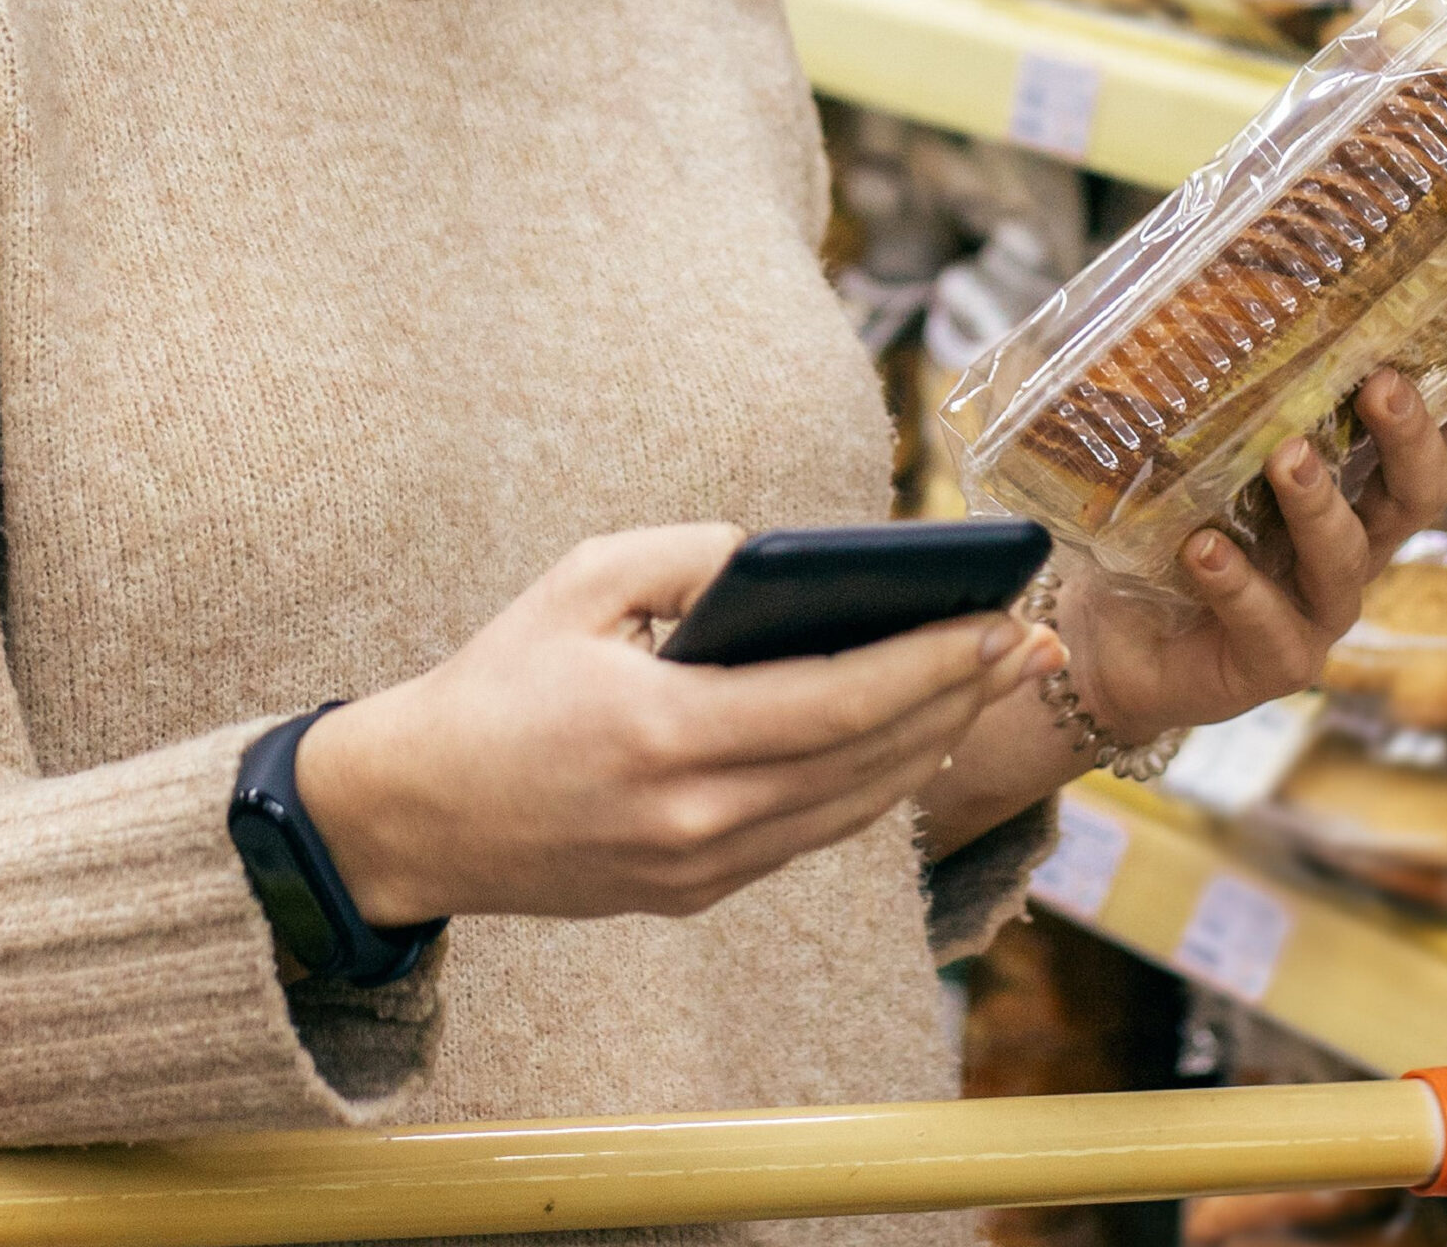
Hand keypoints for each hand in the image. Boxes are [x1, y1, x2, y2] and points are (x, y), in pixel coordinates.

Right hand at [293, 522, 1061, 927]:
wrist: (416, 814)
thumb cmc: (497, 680)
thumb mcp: (583, 581)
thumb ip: (692, 554)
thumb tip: (790, 558)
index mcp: (668, 734)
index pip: (839, 701)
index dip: (931, 663)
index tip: (1000, 620)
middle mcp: (697, 817)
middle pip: (867, 760)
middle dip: (960, 697)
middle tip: (1031, 641)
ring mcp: (700, 869)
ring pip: (854, 809)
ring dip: (933, 743)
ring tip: (992, 681)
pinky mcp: (696, 892)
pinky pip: (811, 833)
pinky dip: (872, 781)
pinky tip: (912, 734)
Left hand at [916, 331, 1446, 855]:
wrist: (1102, 639)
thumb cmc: (1157, 524)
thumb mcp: (1191, 448)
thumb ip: (1217, 390)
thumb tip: (1212, 276)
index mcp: (1351, 484)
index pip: (1445, 434)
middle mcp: (1352, 544)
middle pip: (1415, 491)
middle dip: (1410, 437)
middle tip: (1382, 384)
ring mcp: (1317, 609)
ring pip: (1347, 556)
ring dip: (1319, 504)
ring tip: (1287, 459)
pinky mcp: (1268, 662)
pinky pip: (1267, 622)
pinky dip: (1237, 583)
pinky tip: (1206, 550)